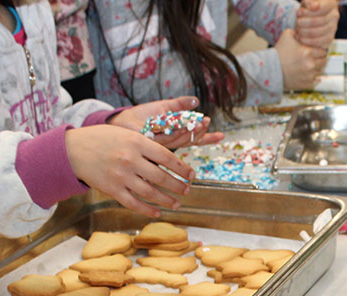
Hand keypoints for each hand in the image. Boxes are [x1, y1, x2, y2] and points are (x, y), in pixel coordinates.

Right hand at [65, 124, 193, 216]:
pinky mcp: (112, 190)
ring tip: (176, 203)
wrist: (73, 149)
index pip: (167, 157)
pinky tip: (158, 212)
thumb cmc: (102, 139)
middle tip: (187, 190)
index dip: (182, 168)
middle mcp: (130, 159)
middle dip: (178, 186)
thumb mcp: (126, 134)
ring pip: (151, 193)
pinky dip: (148, 210)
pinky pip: (134, 203)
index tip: (191, 175)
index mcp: (137, 142)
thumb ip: (146, 146)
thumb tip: (169, 160)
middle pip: (162, 177)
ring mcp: (121, 176)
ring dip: (167, 200)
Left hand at [108, 96, 223, 148]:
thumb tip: (196, 101)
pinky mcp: (151, 141)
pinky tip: (184, 124)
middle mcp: (171, 142)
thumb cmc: (144, 116)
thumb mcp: (165, 107)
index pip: (196, 138)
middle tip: (206, 123)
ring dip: (190, 131)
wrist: (124, 121)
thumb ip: (180, 104)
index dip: (208, 138)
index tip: (222, 136)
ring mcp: (161, 143)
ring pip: (179, 139)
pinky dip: (175, 130)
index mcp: (176, 135)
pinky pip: (166, 136)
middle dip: (200, 132)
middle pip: (190, 140)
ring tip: (199, 123)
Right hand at [275, 28, 326, 90]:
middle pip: (323, 61)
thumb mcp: (286, 35)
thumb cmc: (278, 53)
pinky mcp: (306, 84)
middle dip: (319, 58)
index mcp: (308, 52)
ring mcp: (309, 76)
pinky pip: (316, 81)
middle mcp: (311, 64)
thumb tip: (302, 31)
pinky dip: (314, 78)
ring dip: (317, 68)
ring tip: (309, 66)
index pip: (323, 50)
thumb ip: (297, 31)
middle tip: (314, 57)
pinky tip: (309, 74)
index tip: (316, 50)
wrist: (270, 69)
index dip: (320, 49)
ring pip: (320, 71)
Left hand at [295, 0, 338, 49]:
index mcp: (331, 4)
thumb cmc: (308, 7)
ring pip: (319, 32)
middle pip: (320, 21)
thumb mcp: (307, 1)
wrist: (311, 17)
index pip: (321, 8)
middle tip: (297, 22)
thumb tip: (315, 6)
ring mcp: (333, 28)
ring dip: (305, 32)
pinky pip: (320, 42)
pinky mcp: (330, 38)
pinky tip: (301, 38)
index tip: (299, 12)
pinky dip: (308, 41)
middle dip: (306, 22)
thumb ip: (310, 2)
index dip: (308, 12)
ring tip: (298, 30)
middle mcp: (334, 16)